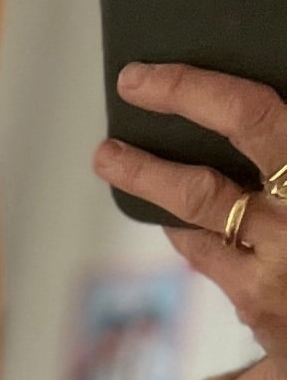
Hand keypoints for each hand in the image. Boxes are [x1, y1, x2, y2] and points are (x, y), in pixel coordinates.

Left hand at [97, 66, 286, 361]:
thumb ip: (278, 139)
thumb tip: (237, 105)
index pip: (250, 116)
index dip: (191, 91)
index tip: (143, 77)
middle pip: (203, 179)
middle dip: (151, 150)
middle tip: (119, 105)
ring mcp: (274, 264)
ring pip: (196, 211)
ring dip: (147, 180)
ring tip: (110, 156)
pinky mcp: (257, 302)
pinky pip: (205, 251)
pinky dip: (185, 225)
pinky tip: (170, 210)